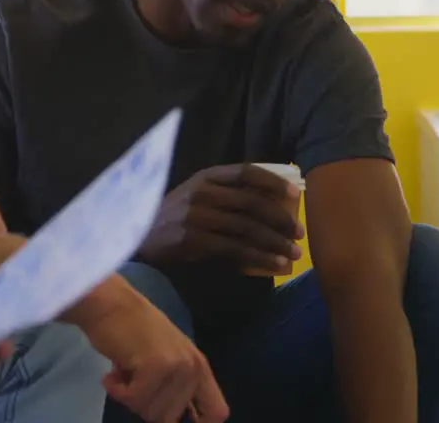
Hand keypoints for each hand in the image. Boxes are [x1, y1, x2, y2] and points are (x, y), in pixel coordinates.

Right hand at [83, 291, 227, 422]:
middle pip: (171, 418)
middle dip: (145, 406)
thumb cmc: (130, 330)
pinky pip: (134, 398)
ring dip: (128, 397)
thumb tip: (171, 418)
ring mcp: (176, 366)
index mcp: (199, 367)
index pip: (216, 412)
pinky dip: (117, 391)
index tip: (168, 419)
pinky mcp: (155, 366)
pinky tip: (111, 375)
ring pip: (151, 411)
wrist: (109, 304)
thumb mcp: (164, 358)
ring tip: (122, 374)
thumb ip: (175, 385)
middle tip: (132, 384)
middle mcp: (193, 368)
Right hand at [137, 164, 303, 274]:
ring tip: (294, 255)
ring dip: (275, 243)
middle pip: (251, 203)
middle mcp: (201, 192)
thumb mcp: (199, 196)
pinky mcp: (191, 240)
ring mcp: (195, 216)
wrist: (138, 237)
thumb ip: (228, 196)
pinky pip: (233, 249)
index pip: (246, 172)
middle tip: (300, 234)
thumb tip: (275, 204)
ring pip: (246, 228)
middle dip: (280, 220)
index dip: (273, 182)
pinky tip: (275, 266)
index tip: (295, 195)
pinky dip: (259, 258)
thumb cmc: (175, 216)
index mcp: (206, 177)